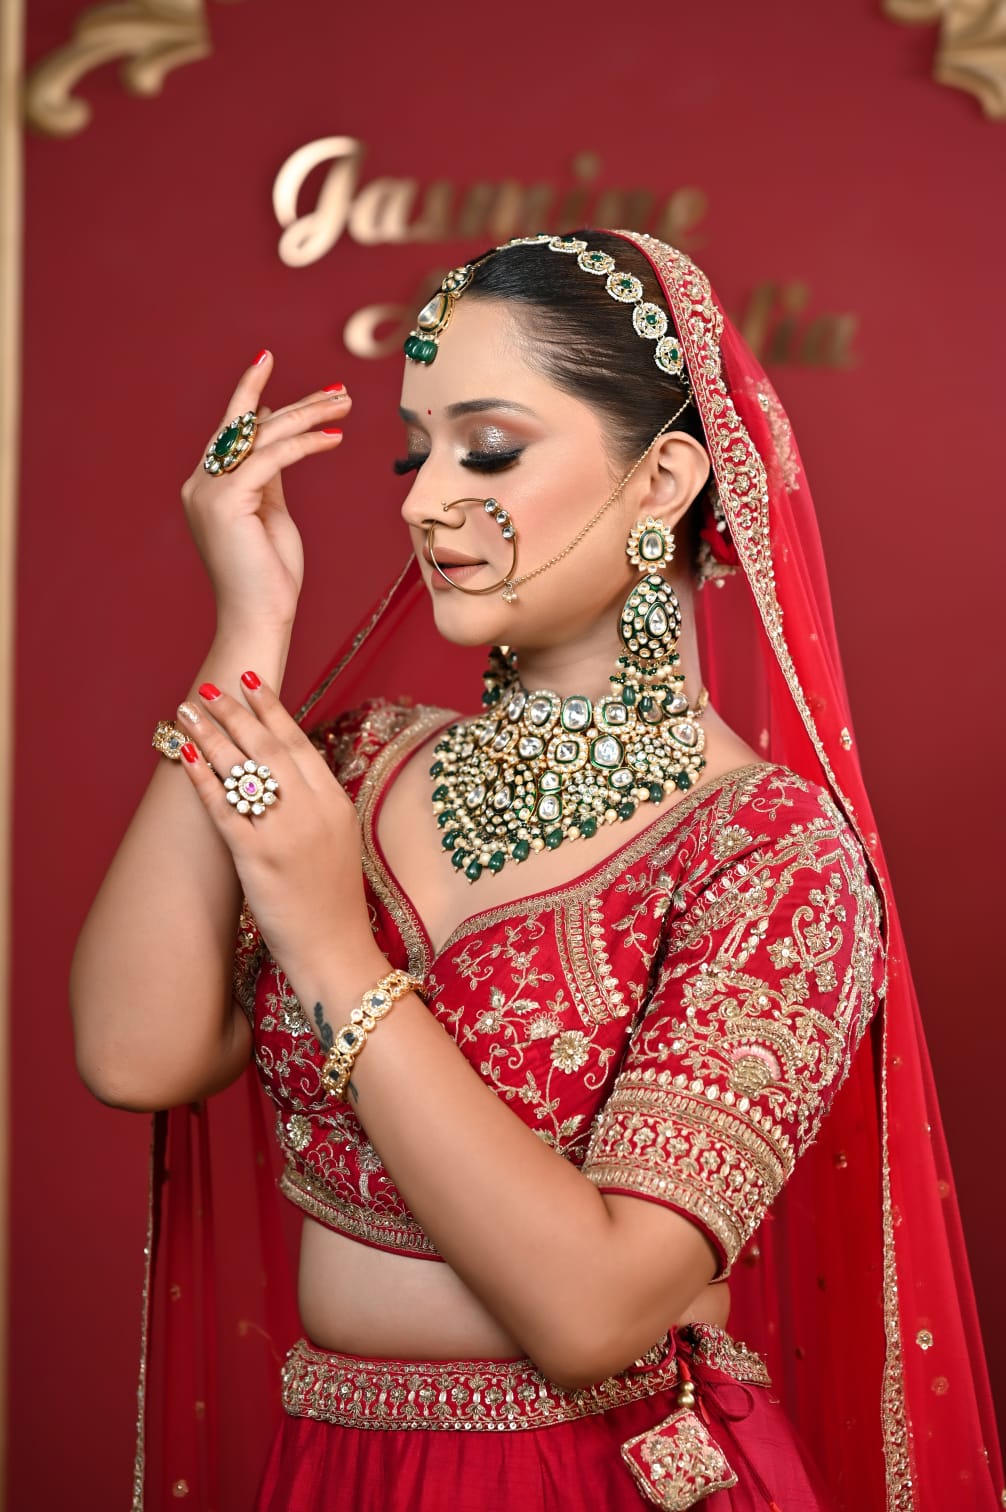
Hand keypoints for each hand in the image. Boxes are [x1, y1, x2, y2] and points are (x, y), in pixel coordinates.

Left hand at [174, 675, 385, 1000]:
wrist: (337, 950)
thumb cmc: (333, 901)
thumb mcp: (340, 840)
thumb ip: (317, 803)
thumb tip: (286, 772)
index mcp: (336, 802)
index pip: (298, 742)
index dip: (271, 710)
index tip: (250, 683)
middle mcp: (313, 809)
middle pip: (267, 746)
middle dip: (233, 712)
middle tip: (208, 688)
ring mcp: (286, 832)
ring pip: (243, 769)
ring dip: (211, 734)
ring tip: (186, 711)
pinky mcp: (258, 858)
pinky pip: (224, 807)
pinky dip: (203, 778)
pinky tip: (186, 757)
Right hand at [182, 352, 351, 635]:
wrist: (258, 619)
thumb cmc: (270, 577)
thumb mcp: (272, 513)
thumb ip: (269, 475)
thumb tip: (276, 437)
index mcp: (208, 487)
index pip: (233, 431)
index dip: (255, 396)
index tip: (273, 365)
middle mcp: (200, 484)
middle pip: (247, 425)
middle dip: (293, 401)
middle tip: (337, 388)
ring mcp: (208, 491)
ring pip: (262, 435)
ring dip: (308, 415)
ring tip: (345, 405)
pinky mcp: (226, 501)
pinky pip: (271, 457)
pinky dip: (305, 444)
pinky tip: (334, 438)